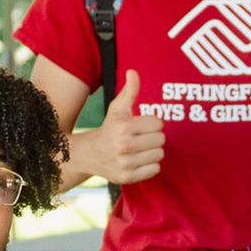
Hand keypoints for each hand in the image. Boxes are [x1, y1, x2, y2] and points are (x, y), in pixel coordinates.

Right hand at [80, 70, 164, 184]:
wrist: (90, 155)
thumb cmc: (109, 129)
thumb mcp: (117, 109)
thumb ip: (129, 91)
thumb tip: (133, 72)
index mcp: (124, 127)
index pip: (158, 124)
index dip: (152, 123)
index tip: (141, 126)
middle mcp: (124, 145)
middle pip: (161, 140)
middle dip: (153, 137)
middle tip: (141, 138)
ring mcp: (125, 163)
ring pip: (159, 154)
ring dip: (153, 151)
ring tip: (140, 149)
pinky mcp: (127, 177)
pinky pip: (155, 169)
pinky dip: (150, 165)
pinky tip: (138, 160)